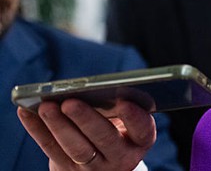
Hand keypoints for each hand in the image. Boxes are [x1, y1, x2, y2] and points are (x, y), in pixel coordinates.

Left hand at [18, 99, 154, 169]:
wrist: (102, 163)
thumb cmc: (117, 129)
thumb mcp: (126, 122)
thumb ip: (118, 108)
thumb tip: (90, 89)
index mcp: (140, 140)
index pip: (142, 130)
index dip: (134, 118)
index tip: (123, 103)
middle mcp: (121, 157)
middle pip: (105, 139)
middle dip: (86, 120)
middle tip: (71, 102)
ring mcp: (94, 167)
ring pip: (76, 148)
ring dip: (59, 126)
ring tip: (46, 106)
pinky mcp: (68, 170)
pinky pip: (51, 149)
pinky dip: (37, 130)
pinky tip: (26, 112)